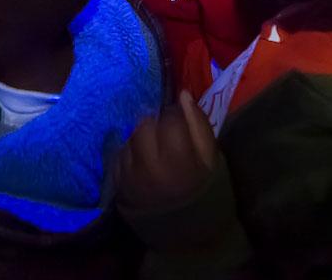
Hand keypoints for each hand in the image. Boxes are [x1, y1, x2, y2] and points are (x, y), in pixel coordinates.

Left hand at [116, 90, 217, 210]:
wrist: (187, 235)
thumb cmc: (205, 193)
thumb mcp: (212, 159)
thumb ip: (198, 125)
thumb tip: (183, 95)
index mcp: (178, 157)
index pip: (170, 118)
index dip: (177, 116)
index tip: (181, 123)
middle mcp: (150, 164)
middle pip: (146, 125)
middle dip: (156, 125)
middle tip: (167, 136)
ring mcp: (131, 175)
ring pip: (131, 138)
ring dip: (142, 138)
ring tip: (154, 150)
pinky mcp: (119, 185)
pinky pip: (120, 156)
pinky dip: (130, 154)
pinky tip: (143, 163)